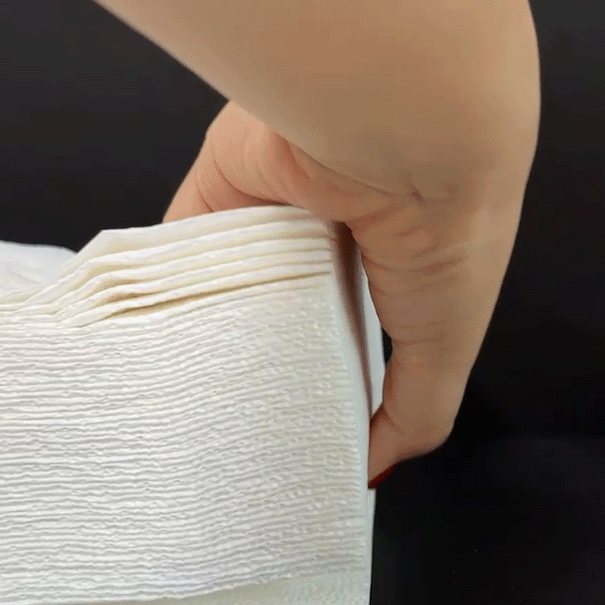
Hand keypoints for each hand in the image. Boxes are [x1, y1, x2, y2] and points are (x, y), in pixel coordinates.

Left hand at [163, 96, 536, 482]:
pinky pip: (179, 243)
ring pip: (223, 281)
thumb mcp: (446, 348)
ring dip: (208, 323)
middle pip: (273, 313)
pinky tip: (155, 331)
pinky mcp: (219, 189)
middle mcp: (324, 241)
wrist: (404, 136)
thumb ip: (416, 413)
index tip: (290, 433)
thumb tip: (367, 468)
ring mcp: (269, 213)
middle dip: (254, 361)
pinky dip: (168, 281)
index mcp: (384, 272)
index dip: (316, 382)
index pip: (340, 337)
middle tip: (231, 420)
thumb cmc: (448, 238)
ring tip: (188, 387)